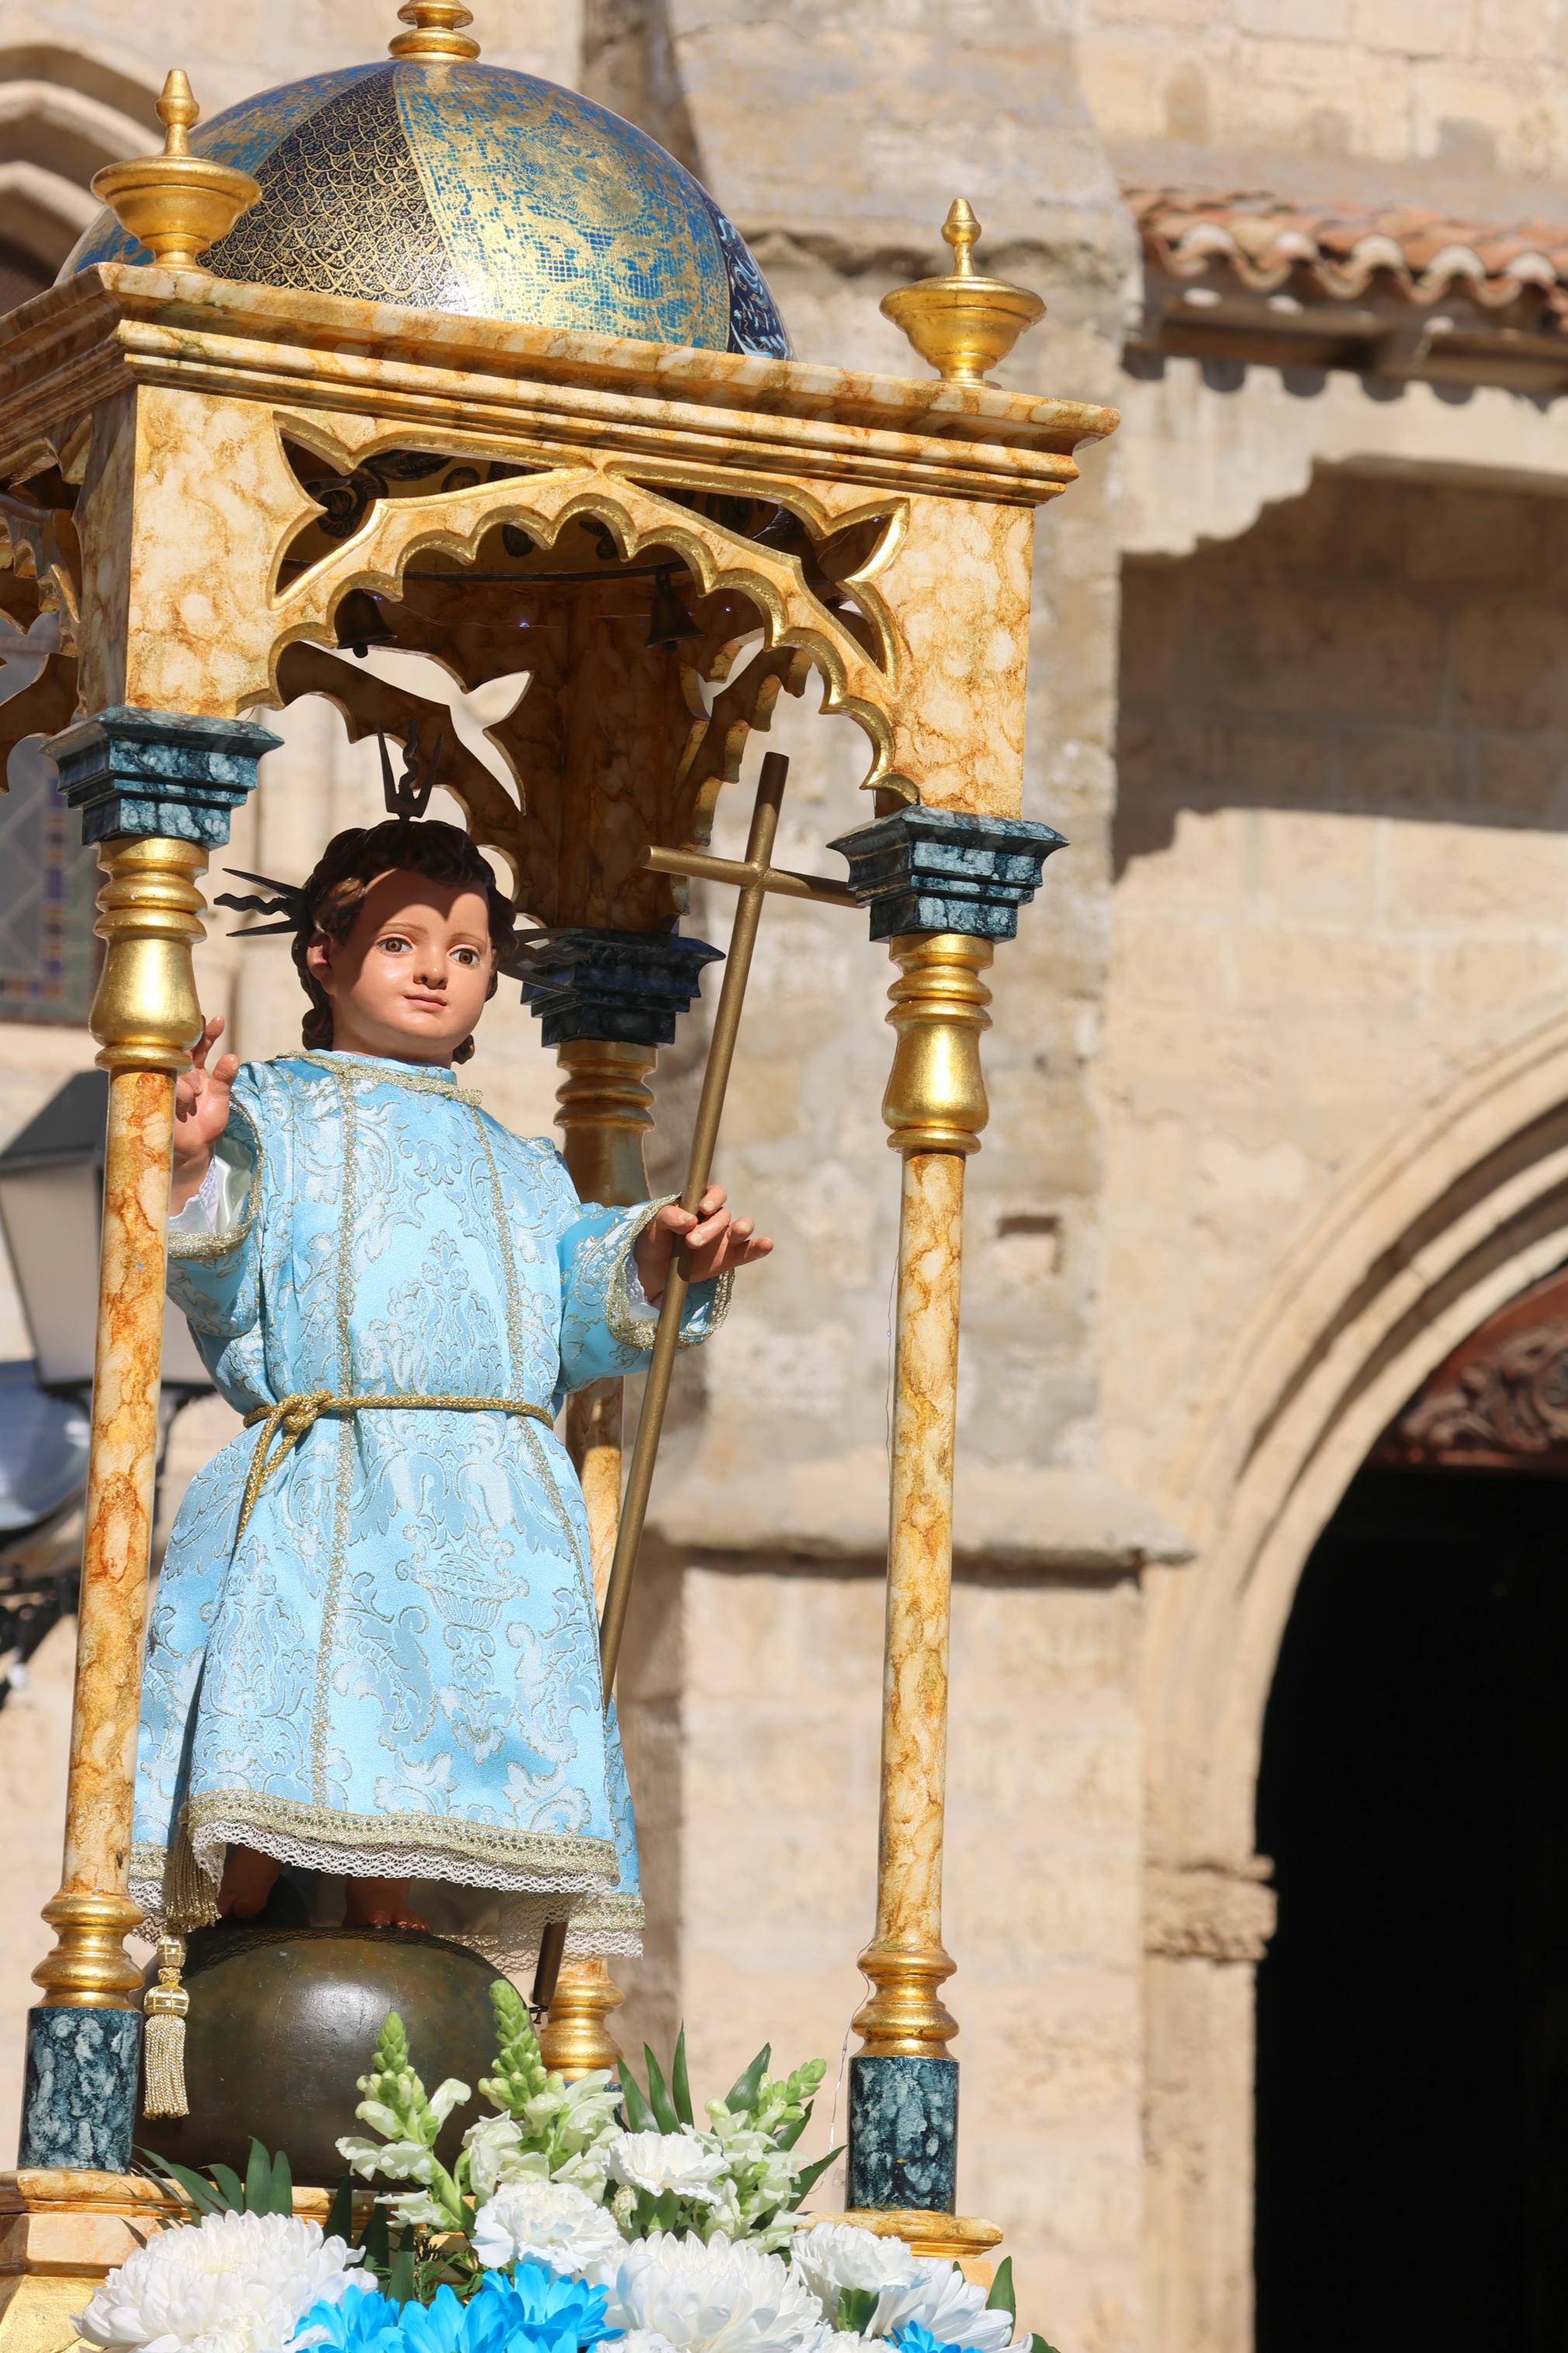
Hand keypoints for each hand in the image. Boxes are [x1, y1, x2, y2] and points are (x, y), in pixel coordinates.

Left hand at [171, 1015, 238, 1209]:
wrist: (188, 1147)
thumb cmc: (167, 1129)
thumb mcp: (165, 1113)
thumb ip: (175, 1096)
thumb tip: (188, 1085)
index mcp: (161, 1074)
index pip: (163, 1056)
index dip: (168, 1046)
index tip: (169, 1030)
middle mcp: (179, 1072)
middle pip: (185, 1046)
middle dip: (192, 1034)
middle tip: (198, 1018)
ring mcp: (198, 1078)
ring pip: (203, 1053)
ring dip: (210, 1037)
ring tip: (217, 1022)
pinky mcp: (217, 1088)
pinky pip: (224, 1075)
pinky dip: (228, 1067)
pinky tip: (232, 1058)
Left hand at [633, 1185, 771, 1303]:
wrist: (654, 1272)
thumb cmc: (654, 1241)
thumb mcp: (654, 1225)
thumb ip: (668, 1216)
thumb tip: (689, 1220)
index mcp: (699, 1205)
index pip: (715, 1194)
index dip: (713, 1198)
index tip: (703, 1209)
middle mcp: (715, 1218)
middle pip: (724, 1215)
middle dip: (710, 1228)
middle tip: (691, 1242)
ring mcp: (725, 1238)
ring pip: (742, 1227)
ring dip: (742, 1227)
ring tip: (736, 1232)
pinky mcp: (730, 1258)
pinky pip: (749, 1251)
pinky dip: (759, 1247)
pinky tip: (767, 1244)